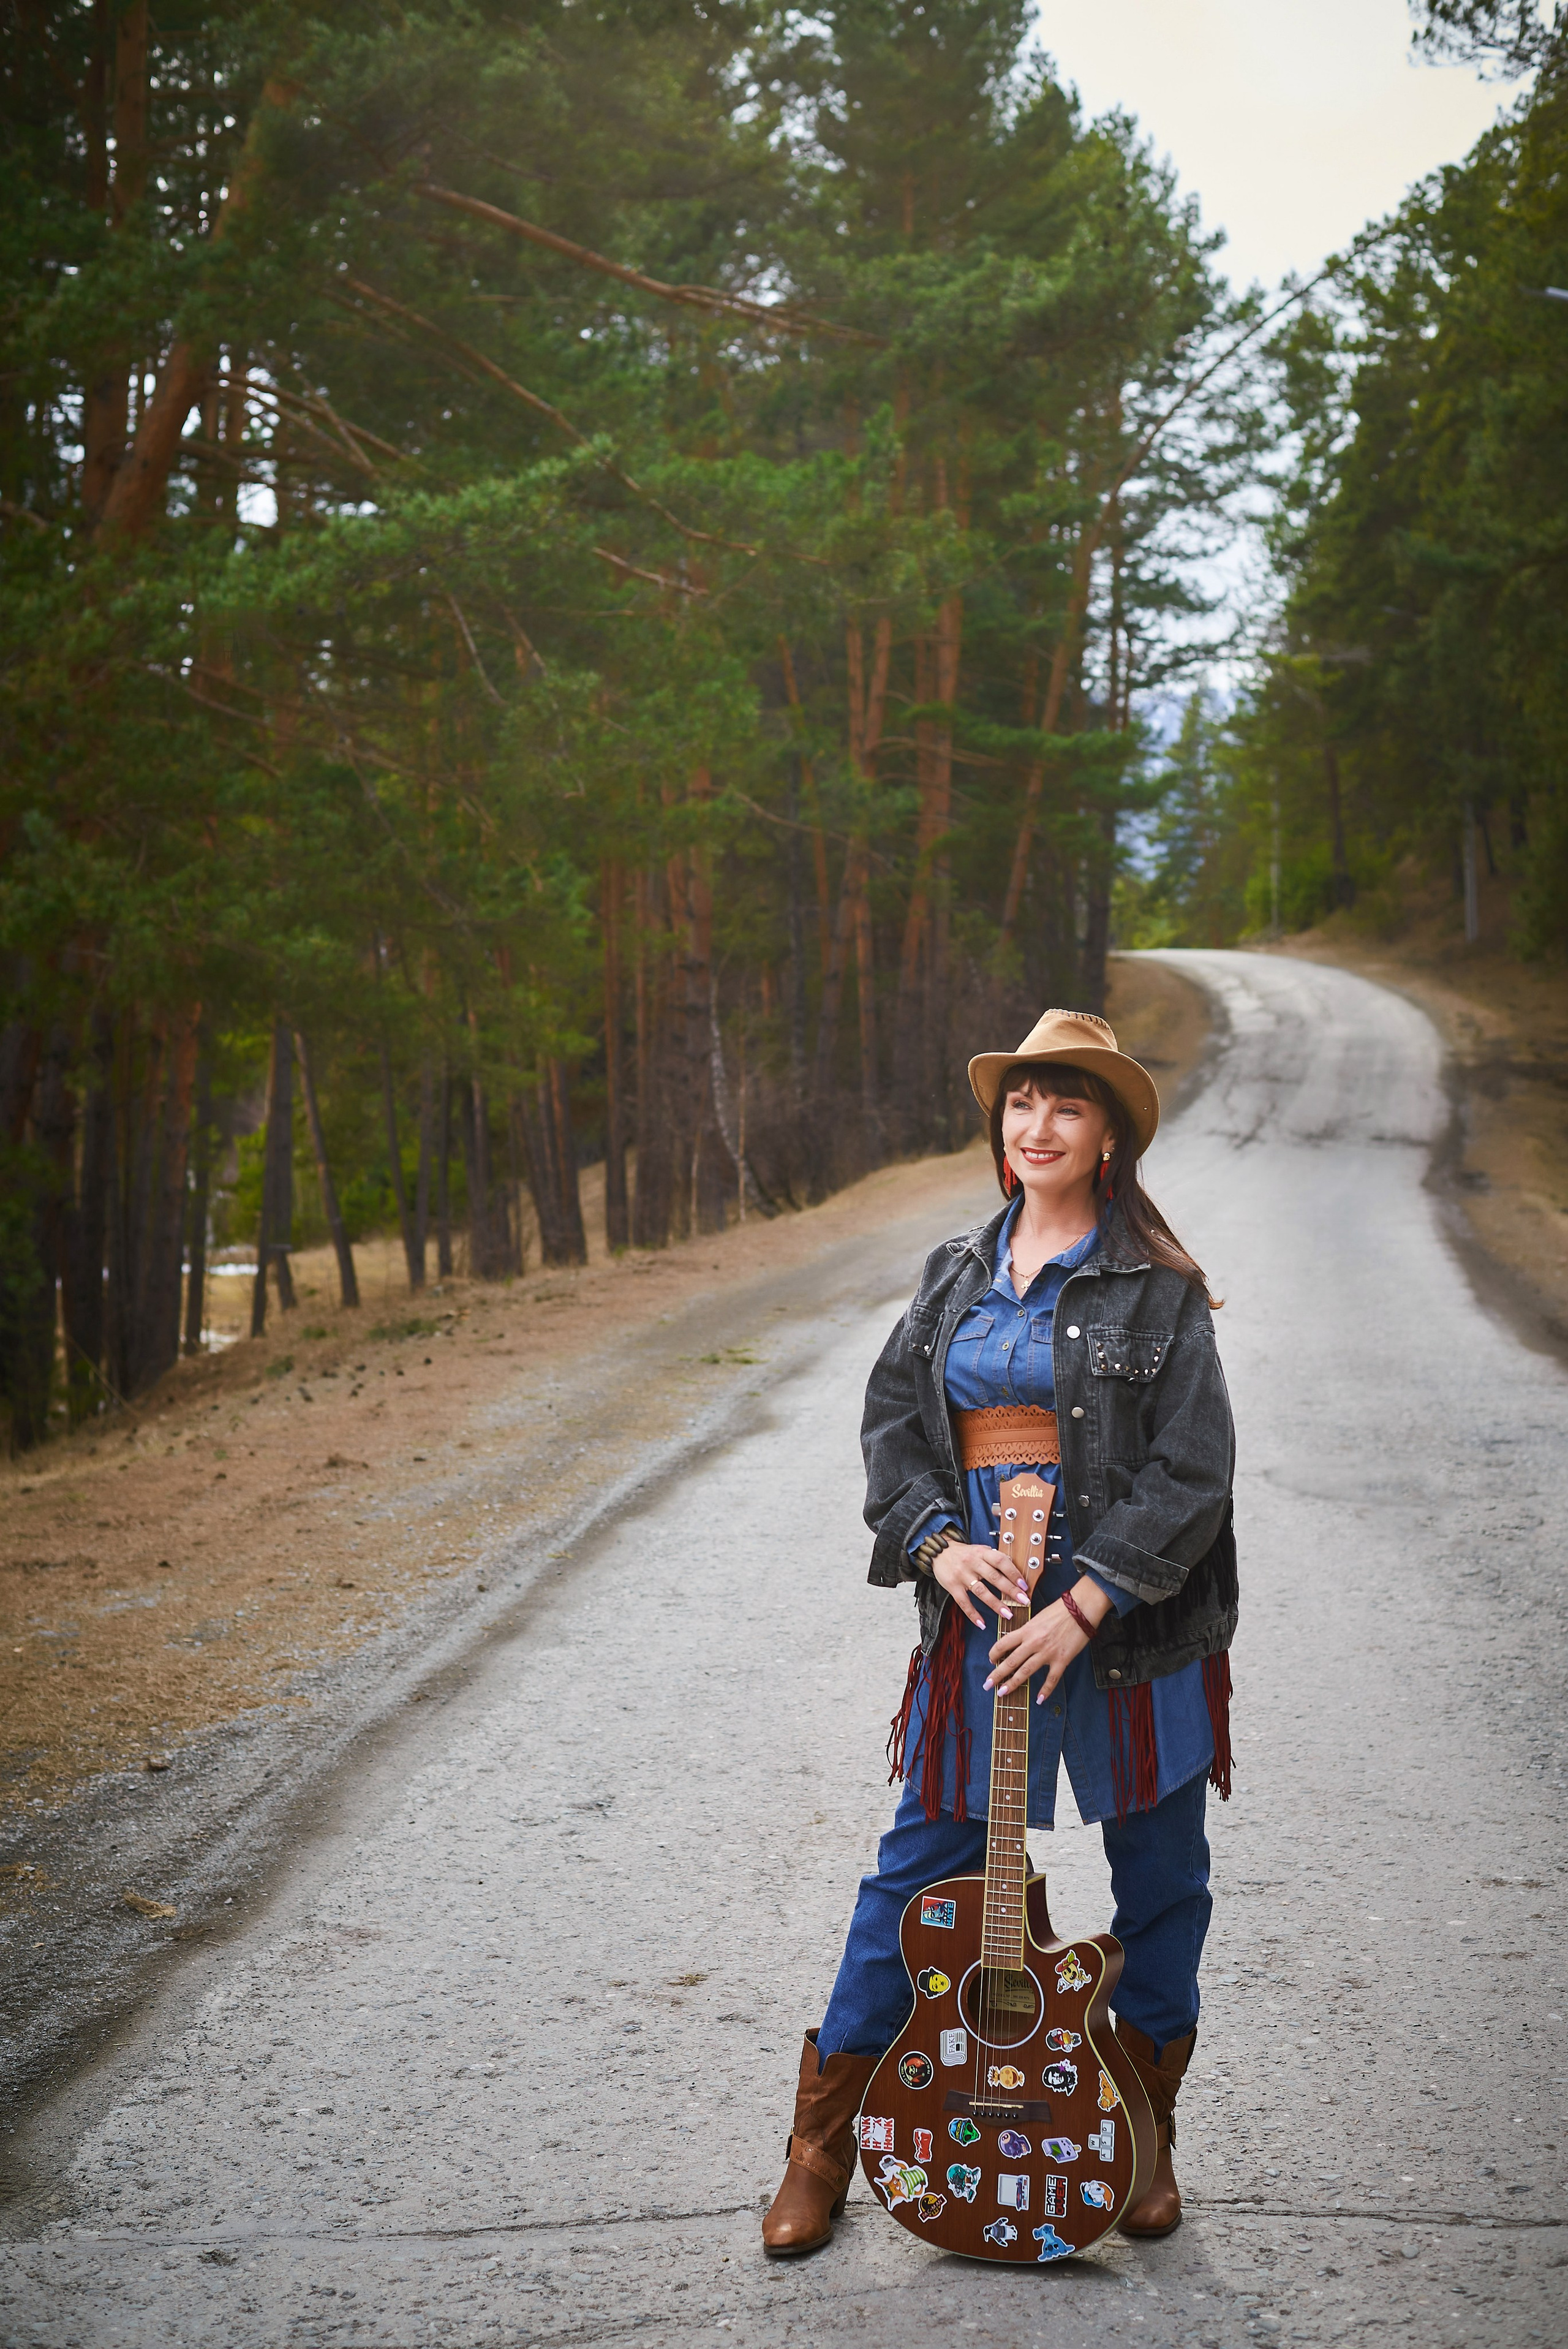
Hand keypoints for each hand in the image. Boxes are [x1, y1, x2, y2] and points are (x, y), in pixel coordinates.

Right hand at [932, 1540, 1031, 1629]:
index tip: (1024, 1585)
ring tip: (1008, 1614)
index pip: (1001, 1561)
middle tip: (1023, 1601)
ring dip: (996, 1604)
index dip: (1013, 1573)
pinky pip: (964, 1602)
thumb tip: (1014, 1569)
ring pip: (981, 1591)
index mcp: (981, 1552)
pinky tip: (982, 1623)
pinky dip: (973, 1614)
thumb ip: (994, 1558)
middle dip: (1010, 1590)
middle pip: (994, 1577)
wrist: (939, 1552)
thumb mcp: (979, 1549)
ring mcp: (962, 1575)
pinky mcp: (952, 1586)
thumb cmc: (964, 1553)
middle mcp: (972, 1563)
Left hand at [984, 1577, 1114, 1703]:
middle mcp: (1033, 1642)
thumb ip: (1027, 1630)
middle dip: (997, 1675)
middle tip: (987, 1685)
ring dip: (1012, 1684)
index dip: (993, 1653)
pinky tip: (1039, 1699)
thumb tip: (1018, 1640)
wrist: (1081, 1608)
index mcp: (1026, 1630)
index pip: (1003, 1643)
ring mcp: (1047, 1652)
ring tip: (1002, 1693)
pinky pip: (1052, 1679)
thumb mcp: (1037, 1617)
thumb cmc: (1060, 1610)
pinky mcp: (1062, 1660)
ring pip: (1025, 1671)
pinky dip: (1045, 1690)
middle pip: (1011, 1661)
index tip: (990, 1660)